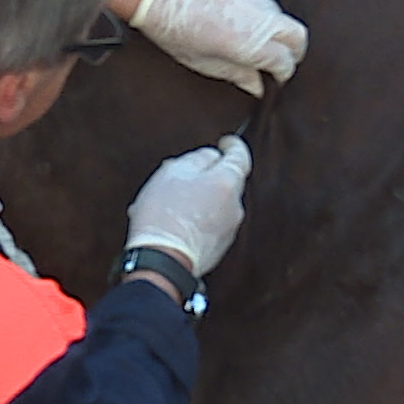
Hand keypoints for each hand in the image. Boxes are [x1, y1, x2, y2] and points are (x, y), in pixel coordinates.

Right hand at [125, 134, 250, 275]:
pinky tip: (171, 224)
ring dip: (197, 200)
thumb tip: (210, 157)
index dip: (233, 145)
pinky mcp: (219, 248)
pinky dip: (196, 220)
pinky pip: (210, 224)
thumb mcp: (172, 172)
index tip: (226, 142)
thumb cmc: (164, 215)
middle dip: (205, 176)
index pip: (240, 156)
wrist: (163, 262)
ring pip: (215, 204)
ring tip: (166, 205)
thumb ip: (197, 158)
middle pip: (225, 181)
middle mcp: (234, 206)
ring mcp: (229, 229)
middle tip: (180, 175)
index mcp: (227, 182)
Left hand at [126, 0, 307, 97]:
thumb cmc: (169, 26)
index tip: (276, 76)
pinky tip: (230, 9)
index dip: (283, 71)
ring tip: (245, 32)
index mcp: (248, 43)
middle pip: (296, 34)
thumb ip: (236, 74)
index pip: (285, 60)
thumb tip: (257, 86)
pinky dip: (251, 4)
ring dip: (269, 25)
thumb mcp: (201, 61)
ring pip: (276, 12)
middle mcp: (257, 14)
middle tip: (280, 57)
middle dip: (293, 49)